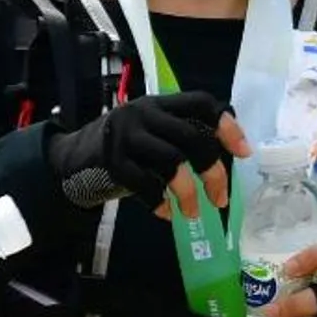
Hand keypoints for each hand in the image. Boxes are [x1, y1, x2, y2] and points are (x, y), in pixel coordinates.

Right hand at [44, 91, 249, 219]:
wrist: (74, 157)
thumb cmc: (127, 148)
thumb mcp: (155, 132)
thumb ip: (183, 135)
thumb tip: (230, 156)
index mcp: (160, 104)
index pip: (201, 103)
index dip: (226, 125)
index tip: (243, 153)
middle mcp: (144, 114)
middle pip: (191, 138)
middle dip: (212, 172)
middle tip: (220, 197)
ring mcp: (126, 137)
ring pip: (171, 162)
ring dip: (188, 193)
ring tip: (193, 212)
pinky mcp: (113, 162)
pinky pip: (145, 184)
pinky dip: (160, 203)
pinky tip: (166, 213)